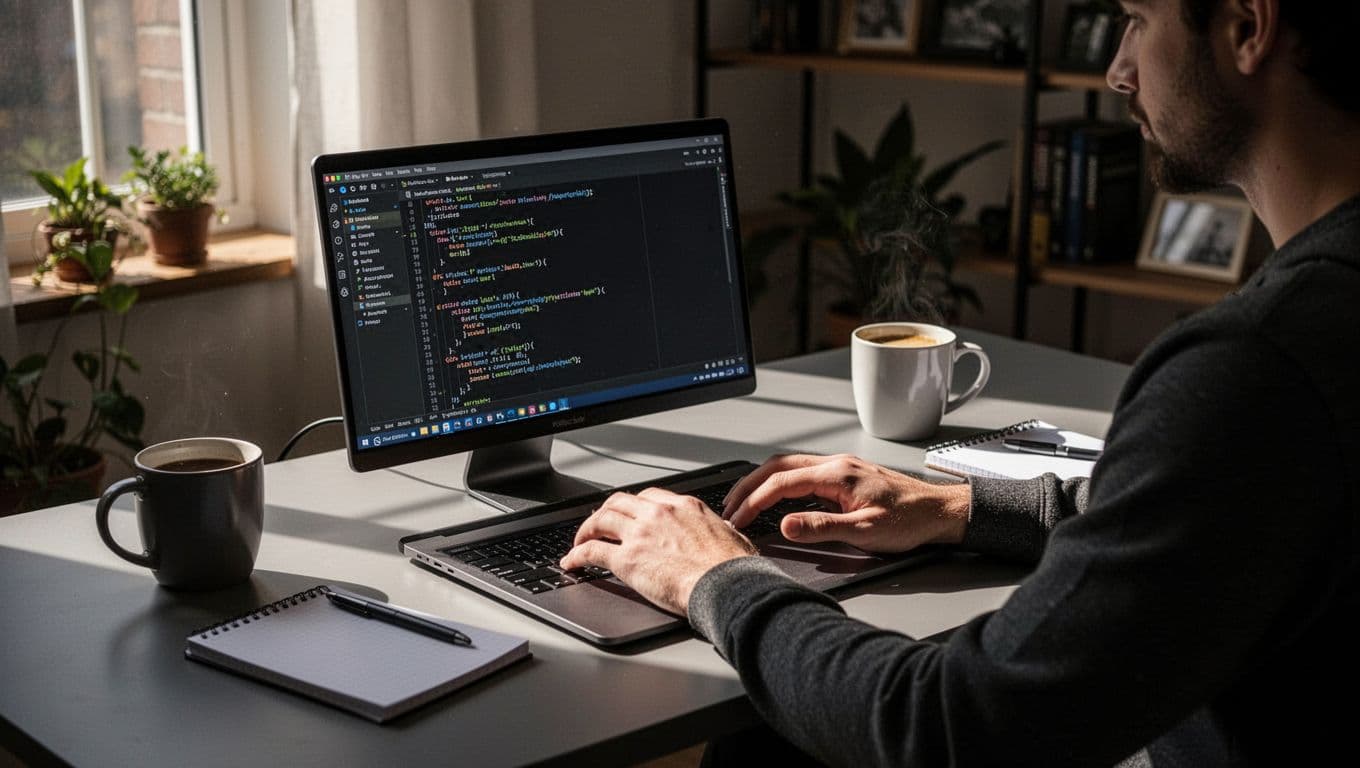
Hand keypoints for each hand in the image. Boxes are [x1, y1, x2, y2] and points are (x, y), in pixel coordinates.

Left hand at [560, 488, 756, 615]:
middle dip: (604, 511)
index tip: (628, 513)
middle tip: (598, 523)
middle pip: (619, 502)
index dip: (632, 505)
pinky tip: (571, 562)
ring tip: (579, 540)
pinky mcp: (627, 559)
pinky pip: (592, 550)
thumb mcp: (731, 536)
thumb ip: (718, 530)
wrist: (727, 585)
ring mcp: (640, 534)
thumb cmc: (734, 568)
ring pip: (601, 520)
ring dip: (586, 529)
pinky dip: (577, 555)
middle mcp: (658, 513)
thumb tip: (724, 534)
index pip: (648, 496)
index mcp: (683, 506)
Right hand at [722, 454, 969, 553]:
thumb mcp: (864, 531)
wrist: (940, 512)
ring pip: (789, 466)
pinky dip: (780, 483)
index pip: (781, 482)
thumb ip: (821, 528)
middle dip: (749, 485)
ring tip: (745, 502)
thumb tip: (785, 526)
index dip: (754, 500)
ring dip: (763, 482)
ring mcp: (840, 467)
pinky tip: (776, 498)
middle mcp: (835, 464)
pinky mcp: (845, 475)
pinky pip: (803, 472)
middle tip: (730, 506)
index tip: (738, 517)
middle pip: (778, 466)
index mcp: (837, 474)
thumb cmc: (910, 521)